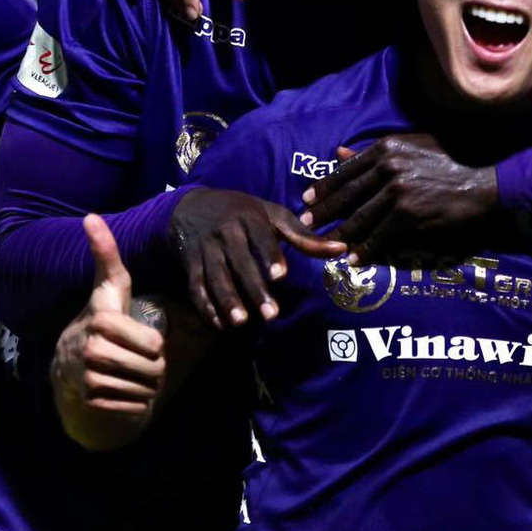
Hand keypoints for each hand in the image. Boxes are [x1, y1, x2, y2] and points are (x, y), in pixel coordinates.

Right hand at [52, 215, 167, 449]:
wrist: (66, 368)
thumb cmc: (99, 322)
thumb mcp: (107, 289)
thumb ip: (106, 255)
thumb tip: (91, 216)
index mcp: (102, 321)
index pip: (155, 344)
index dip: (154, 344)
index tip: (139, 338)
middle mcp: (91, 349)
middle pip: (154, 369)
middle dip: (153, 368)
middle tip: (138, 360)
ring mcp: (88, 378)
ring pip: (145, 390)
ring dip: (145, 386)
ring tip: (130, 374)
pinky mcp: (90, 402)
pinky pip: (134, 408)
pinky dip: (135, 404)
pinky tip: (121, 391)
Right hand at [170, 187, 342, 328]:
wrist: (189, 206)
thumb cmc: (242, 212)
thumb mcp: (272, 216)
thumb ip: (304, 236)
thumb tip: (342, 249)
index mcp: (249, 217)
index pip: (260, 237)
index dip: (270, 255)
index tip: (280, 276)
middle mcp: (225, 232)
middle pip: (239, 262)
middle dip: (253, 288)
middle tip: (270, 315)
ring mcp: (205, 248)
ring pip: (215, 276)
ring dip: (226, 300)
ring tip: (240, 322)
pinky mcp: (190, 263)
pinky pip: (195, 286)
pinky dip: (205, 306)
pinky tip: (219, 324)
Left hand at [299, 135, 497, 260]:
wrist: (485, 180)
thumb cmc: (451, 159)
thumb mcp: (412, 145)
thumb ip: (374, 152)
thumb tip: (337, 153)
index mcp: (386, 147)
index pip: (346, 170)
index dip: (323, 187)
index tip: (305, 199)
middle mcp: (389, 167)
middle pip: (346, 195)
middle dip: (322, 212)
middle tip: (305, 225)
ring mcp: (398, 191)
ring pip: (359, 218)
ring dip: (339, 235)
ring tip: (324, 246)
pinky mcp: (410, 215)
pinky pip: (380, 236)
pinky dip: (365, 250)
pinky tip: (353, 259)